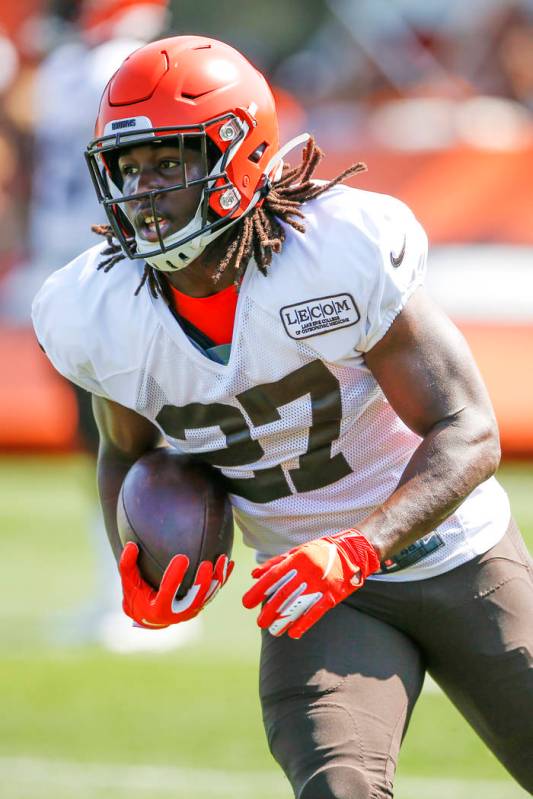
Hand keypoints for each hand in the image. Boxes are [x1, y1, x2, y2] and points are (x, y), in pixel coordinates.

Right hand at [119, 542, 233, 628]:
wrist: (150, 615)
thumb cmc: (137, 594)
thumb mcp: (128, 582)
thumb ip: (127, 565)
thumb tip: (130, 545)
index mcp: (159, 609)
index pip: (168, 592)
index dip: (175, 576)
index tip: (182, 557)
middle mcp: (178, 613)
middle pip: (195, 599)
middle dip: (202, 582)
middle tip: (206, 564)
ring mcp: (192, 610)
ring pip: (208, 595)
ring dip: (217, 578)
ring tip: (221, 560)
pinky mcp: (200, 605)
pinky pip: (214, 591)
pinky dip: (223, 578)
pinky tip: (229, 562)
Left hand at [242, 529, 379, 638]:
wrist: (353, 552)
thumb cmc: (320, 551)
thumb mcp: (298, 551)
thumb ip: (276, 563)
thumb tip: (254, 574)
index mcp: (298, 558)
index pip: (274, 576)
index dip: (259, 590)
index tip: (247, 603)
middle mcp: (309, 571)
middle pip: (284, 594)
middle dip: (270, 610)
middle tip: (260, 622)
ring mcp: (321, 584)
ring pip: (299, 606)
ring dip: (284, 620)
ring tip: (273, 631)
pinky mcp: (332, 595)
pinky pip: (316, 612)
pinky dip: (304, 624)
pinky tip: (293, 633)